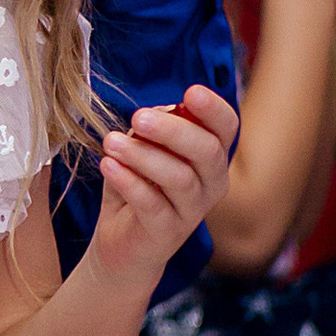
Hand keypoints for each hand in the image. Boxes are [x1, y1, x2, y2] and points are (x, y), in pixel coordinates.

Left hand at [87, 86, 238, 297]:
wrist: (121, 244)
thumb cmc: (137, 186)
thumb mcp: (143, 148)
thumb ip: (152, 128)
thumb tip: (155, 111)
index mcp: (211, 156)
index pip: (226, 127)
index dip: (214, 109)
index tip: (191, 91)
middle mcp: (211, 184)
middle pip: (207, 151)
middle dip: (172, 130)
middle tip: (137, 116)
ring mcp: (192, 211)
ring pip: (179, 178)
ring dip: (143, 155)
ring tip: (111, 142)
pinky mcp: (167, 233)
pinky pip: (152, 204)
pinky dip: (129, 181)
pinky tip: (108, 165)